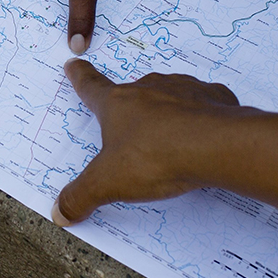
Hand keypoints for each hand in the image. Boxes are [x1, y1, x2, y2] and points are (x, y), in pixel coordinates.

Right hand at [53, 59, 277, 237]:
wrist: (217, 147)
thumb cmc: (155, 157)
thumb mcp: (108, 183)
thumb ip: (82, 196)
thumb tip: (60, 213)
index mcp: (117, 103)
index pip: (91, 87)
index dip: (80, 77)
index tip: (74, 64)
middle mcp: (149, 88)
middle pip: (133, 93)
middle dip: (131, 107)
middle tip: (133, 127)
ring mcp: (184, 89)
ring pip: (170, 95)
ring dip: (167, 110)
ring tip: (170, 136)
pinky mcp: (215, 98)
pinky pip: (205, 103)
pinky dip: (202, 114)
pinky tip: (204, 134)